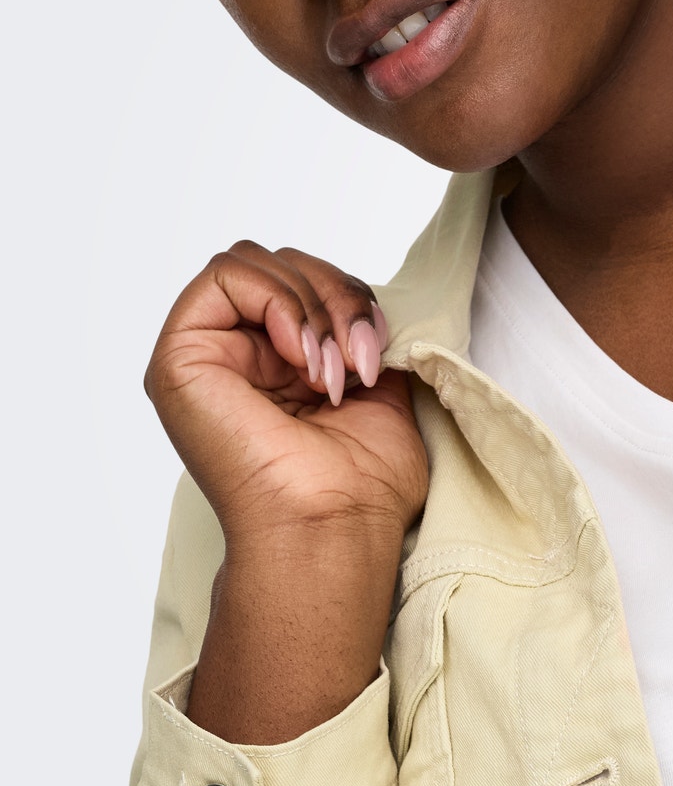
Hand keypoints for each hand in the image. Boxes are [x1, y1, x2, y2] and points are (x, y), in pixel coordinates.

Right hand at [145, 242, 429, 741]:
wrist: (336, 524)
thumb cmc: (361, 481)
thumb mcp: (376, 381)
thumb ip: (360, 327)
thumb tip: (371, 291)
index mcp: (277, 359)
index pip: (306, 276)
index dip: (350, 294)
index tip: (379, 350)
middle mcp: (236, 353)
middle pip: (282, 261)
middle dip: (337, 295)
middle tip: (360, 358)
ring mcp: (205, 354)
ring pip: (255, 261)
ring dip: (314, 305)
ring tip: (333, 371)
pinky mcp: (180, 358)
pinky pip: (225, 276)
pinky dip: (279, 304)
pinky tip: (302, 359)